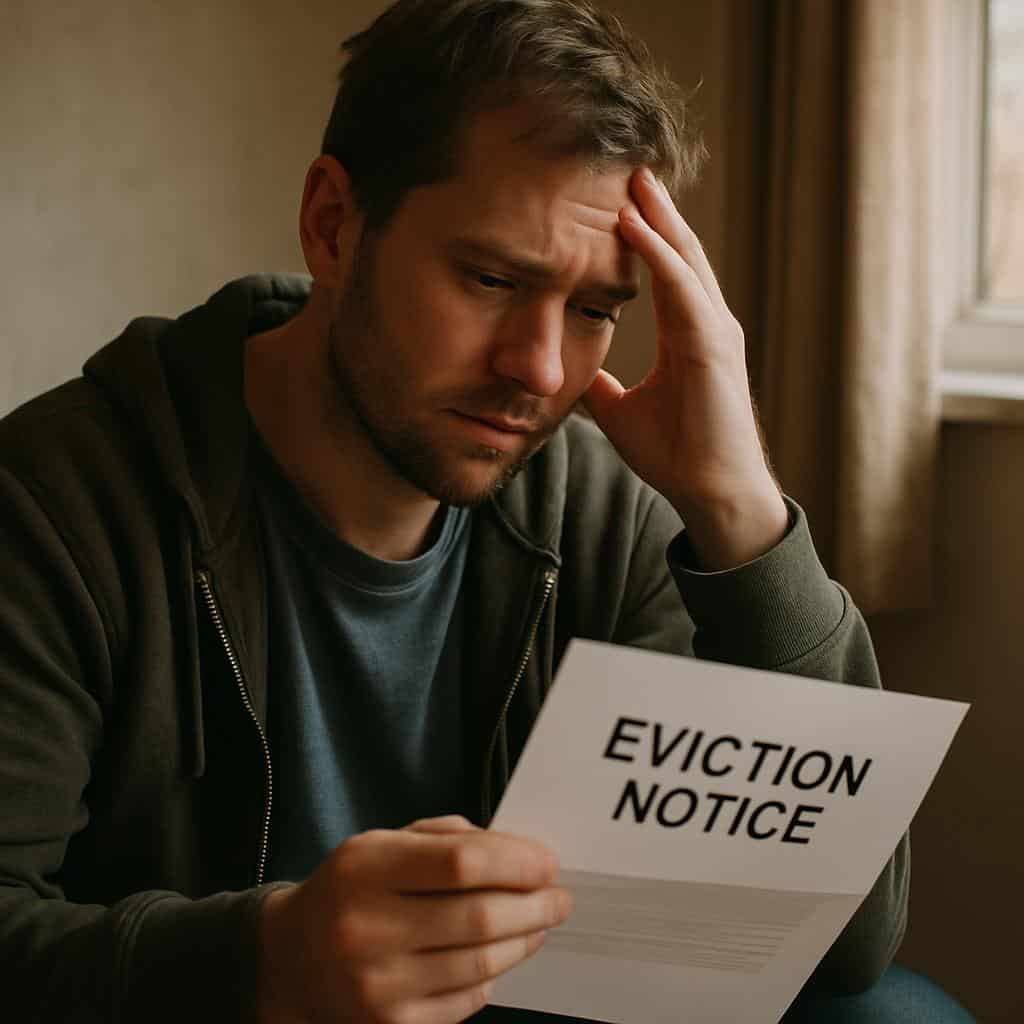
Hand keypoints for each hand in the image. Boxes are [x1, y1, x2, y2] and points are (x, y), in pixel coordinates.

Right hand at [257, 815, 569, 1023]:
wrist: (292, 961)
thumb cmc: (353, 889)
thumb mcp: (384, 843)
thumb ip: (447, 839)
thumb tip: (520, 853)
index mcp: (365, 868)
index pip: (460, 863)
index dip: (516, 861)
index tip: (548, 862)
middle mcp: (367, 928)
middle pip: (479, 916)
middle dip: (534, 904)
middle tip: (559, 896)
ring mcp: (378, 985)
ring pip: (482, 963)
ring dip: (524, 940)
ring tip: (540, 922)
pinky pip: (466, 1000)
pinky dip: (493, 976)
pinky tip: (502, 954)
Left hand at [582, 167, 787, 569]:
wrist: (710, 493)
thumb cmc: (676, 454)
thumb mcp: (621, 411)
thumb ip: (602, 386)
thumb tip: (572, 373)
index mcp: (687, 335)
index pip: (666, 270)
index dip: (645, 234)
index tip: (616, 201)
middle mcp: (706, 323)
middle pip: (680, 251)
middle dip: (655, 209)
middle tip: (628, 168)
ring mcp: (715, 330)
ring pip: (685, 258)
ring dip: (657, 217)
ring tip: (632, 179)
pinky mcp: (713, 345)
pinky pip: (683, 287)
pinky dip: (659, 253)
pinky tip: (634, 224)